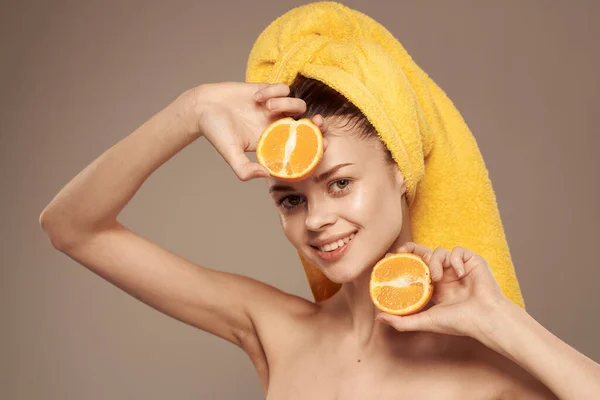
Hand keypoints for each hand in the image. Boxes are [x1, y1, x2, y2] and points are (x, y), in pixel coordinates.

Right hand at [184, 82, 327, 181]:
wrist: (203, 107)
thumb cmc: (216, 132)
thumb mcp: (230, 154)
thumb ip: (244, 170)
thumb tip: (266, 174)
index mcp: (273, 143)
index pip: (300, 147)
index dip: (315, 146)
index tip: (324, 144)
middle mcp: (276, 126)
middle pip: (308, 125)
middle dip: (316, 124)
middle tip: (315, 122)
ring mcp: (274, 108)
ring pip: (297, 105)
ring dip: (286, 104)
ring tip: (265, 106)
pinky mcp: (268, 90)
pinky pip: (284, 89)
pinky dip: (274, 91)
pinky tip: (257, 96)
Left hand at [375, 242, 509, 338]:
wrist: (485, 318)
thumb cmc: (459, 322)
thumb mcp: (425, 321)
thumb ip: (402, 321)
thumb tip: (378, 318)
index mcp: (435, 287)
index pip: (415, 267)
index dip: (402, 260)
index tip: (389, 258)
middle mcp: (445, 275)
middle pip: (424, 254)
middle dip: (411, 249)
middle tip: (401, 252)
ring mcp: (458, 267)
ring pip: (439, 251)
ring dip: (435, 261)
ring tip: (438, 278)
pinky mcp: (471, 261)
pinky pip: (458, 251)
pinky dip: (456, 260)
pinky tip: (460, 274)